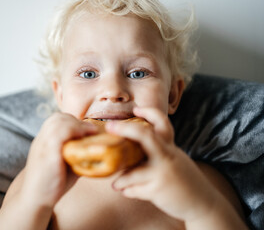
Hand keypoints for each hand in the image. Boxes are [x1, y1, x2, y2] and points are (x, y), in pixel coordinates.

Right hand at [18, 112, 97, 208]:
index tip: (86, 130)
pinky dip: (73, 131)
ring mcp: (43, 145)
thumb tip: (97, 150)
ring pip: (58, 121)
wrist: (35, 201)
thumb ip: (77, 155)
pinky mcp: (47, 153)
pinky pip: (59, 133)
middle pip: (57, 117)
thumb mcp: (66, 165)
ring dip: (77, 124)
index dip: (72, 121)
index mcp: (43, 141)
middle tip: (90, 131)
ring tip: (89, 132)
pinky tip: (83, 139)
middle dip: (76, 121)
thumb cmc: (52, 185)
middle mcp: (41, 140)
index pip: (56, 120)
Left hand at [106, 107, 219, 221]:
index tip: (136, 109)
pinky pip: (134, 190)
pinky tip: (125, 191)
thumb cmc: (184, 181)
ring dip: (121, 178)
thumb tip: (127, 152)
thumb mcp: (174, 160)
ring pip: (132, 172)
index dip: (149, 113)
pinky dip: (127, 190)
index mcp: (170, 148)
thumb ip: (155, 154)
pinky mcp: (158, 190)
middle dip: (125, 129)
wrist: (204, 203)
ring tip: (116, 183)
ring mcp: (162, 173)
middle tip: (110, 126)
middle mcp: (167, 156)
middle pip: (145, 136)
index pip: (162, 124)